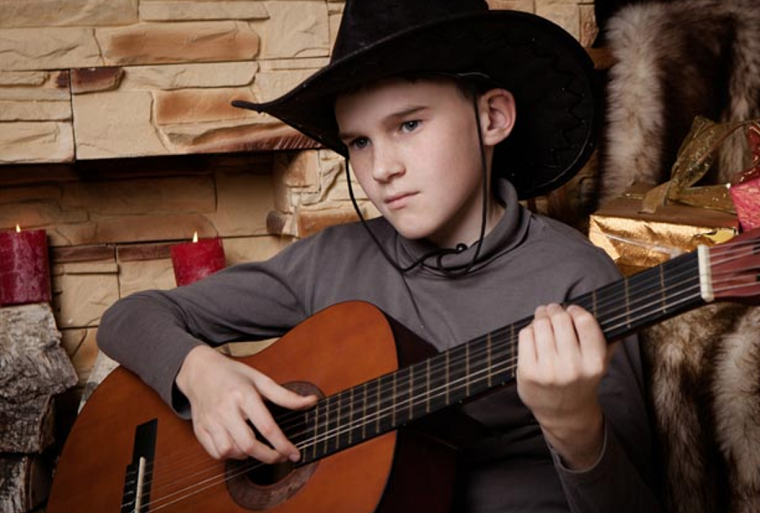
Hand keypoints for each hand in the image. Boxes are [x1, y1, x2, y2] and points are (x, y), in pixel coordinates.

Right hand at [175, 345, 316, 462]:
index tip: (295, 454)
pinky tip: (238, 447)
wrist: (199, 370)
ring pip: (231, 451)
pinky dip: (230, 455)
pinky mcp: (200, 429)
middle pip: (248, 445)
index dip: (283, 445)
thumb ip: (285, 396)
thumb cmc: (233, 374)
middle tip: (280, 456)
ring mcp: (210, 420)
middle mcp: (225, 409)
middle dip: (269, 456)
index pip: (267, 427)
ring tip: (257, 447)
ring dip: (248, 456)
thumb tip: (311, 401)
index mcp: (243, 395)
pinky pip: (216, 453)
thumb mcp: (260, 379)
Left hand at [516, 303, 611, 468]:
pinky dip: (529, 330)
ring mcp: (548, 371)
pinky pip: (526, 336)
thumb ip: (606, 339)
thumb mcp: (600, 364)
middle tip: (552, 309)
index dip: (576, 310)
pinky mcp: (528, 372)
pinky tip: (534, 333)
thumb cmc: (581, 380)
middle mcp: (572, 367)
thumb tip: (606, 311)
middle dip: (555, 310)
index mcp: (595, 363)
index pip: (585, 322)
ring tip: (542, 316)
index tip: (572, 309)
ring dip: (541, 316)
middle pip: (560, 320)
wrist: (563, 412)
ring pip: (541, 325)